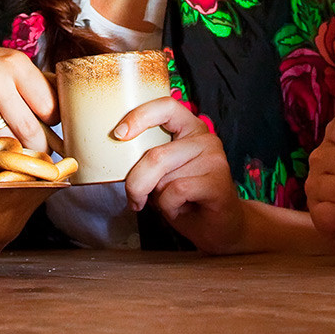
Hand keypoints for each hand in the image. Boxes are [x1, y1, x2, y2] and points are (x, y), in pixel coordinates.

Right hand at [0, 44, 57, 153]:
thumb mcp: (12, 66)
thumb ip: (39, 86)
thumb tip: (71, 114)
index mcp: (17, 64)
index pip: (49, 108)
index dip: (53, 125)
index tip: (51, 131)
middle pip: (30, 131)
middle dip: (38, 149)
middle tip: (40, 154)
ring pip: (7, 141)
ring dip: (14, 151)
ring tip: (17, 151)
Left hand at [119, 97, 243, 252]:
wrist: (218, 227)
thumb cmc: (184, 198)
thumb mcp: (161, 173)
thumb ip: (147, 158)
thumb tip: (116, 151)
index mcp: (189, 128)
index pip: (165, 106)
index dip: (139, 116)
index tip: (118, 134)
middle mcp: (204, 138)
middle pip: (155, 155)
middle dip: (137, 183)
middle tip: (135, 198)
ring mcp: (214, 158)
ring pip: (164, 178)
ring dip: (157, 198)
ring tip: (171, 203)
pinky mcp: (218, 181)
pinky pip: (176, 191)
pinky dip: (169, 207)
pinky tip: (180, 209)